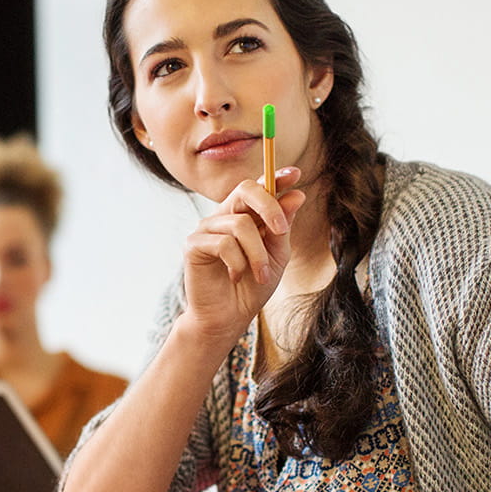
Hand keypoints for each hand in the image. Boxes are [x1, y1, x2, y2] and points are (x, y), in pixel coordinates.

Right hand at [181, 167, 306, 342]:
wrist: (228, 318)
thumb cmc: (252, 287)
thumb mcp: (277, 255)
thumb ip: (283, 226)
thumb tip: (297, 195)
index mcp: (245, 215)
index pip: (259, 188)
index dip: (275, 177)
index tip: (295, 174)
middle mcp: (225, 216)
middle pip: (246, 189)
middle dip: (269, 206)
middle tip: (281, 231)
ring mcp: (207, 228)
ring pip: (240, 224)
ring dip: (257, 254)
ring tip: (260, 275)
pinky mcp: (193, 244)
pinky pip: (223, 244)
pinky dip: (237, 263)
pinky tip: (235, 276)